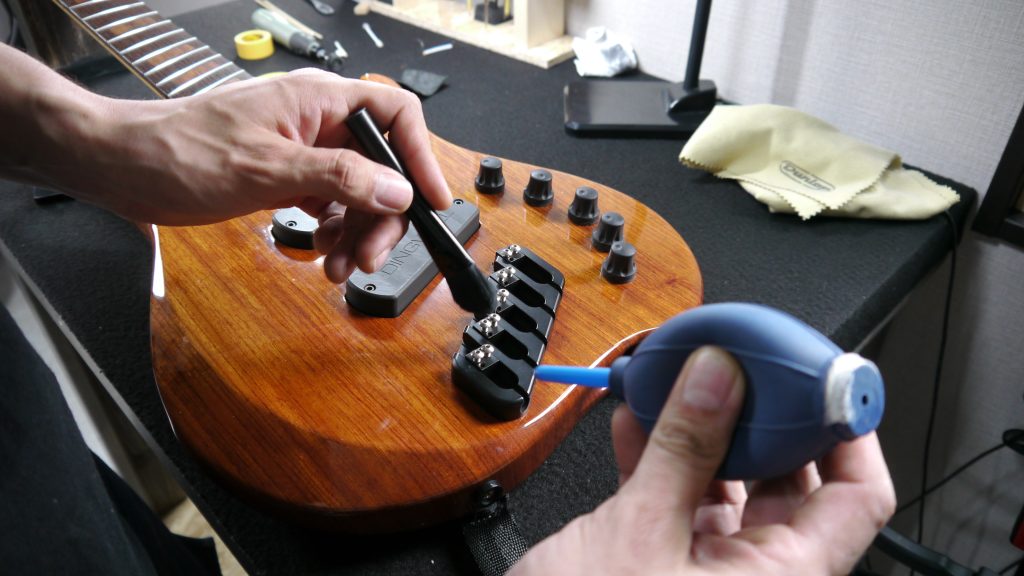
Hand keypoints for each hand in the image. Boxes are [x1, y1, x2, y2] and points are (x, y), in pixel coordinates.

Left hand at [0, 45, 449, 283]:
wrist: (122, 168)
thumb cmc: (178, 151)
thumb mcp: (266, 168)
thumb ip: (339, 177)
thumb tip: (396, 191)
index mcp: (317, 101)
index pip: (395, 115)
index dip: (420, 157)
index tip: (432, 201)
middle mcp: (316, 122)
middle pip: (381, 166)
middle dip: (383, 215)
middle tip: (371, 256)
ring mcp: (302, 151)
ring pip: (358, 192)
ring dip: (358, 233)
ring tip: (341, 266)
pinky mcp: (286, 177)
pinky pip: (331, 206)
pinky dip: (334, 233)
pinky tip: (324, 254)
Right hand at [509, 347, 895, 575]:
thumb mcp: (638, 531)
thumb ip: (681, 450)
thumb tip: (718, 378)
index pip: (856, 498)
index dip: (849, 434)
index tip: (825, 382)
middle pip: (791, 483)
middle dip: (763, 418)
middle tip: (740, 367)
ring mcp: (711, 571)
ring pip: (730, 486)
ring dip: (702, 432)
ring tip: (681, 382)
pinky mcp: (666, 564)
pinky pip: (679, 500)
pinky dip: (659, 458)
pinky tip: (637, 420)